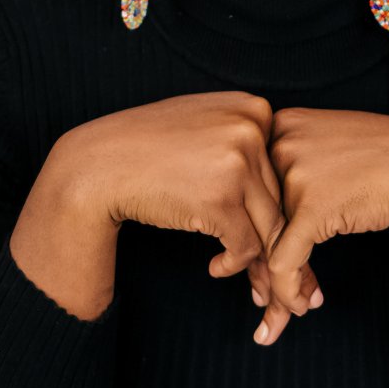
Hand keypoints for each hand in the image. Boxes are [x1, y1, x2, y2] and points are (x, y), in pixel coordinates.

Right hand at [53, 91, 285, 308]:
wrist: (98, 164)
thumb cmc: (149, 149)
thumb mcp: (206, 125)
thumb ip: (246, 143)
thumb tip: (290, 187)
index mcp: (253, 109)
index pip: (284, 168)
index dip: (280, 207)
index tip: (274, 236)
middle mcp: (251, 130)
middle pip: (282, 199)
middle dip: (276, 241)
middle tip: (273, 272)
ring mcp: (237, 163)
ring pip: (271, 227)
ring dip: (260, 261)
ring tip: (249, 278)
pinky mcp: (220, 199)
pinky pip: (247, 246)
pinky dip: (235, 264)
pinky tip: (215, 268)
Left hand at [241, 109, 388, 345]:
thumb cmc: (388, 161)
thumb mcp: (329, 153)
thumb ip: (293, 174)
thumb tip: (267, 223)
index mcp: (279, 125)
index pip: (250, 189)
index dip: (254, 232)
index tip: (258, 264)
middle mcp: (278, 143)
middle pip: (253, 218)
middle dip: (257, 266)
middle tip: (263, 297)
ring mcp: (294, 173)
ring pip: (265, 244)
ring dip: (275, 287)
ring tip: (283, 313)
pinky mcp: (311, 206)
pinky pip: (284, 262)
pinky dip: (288, 292)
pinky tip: (301, 307)